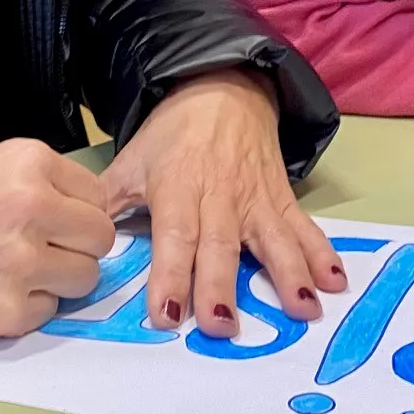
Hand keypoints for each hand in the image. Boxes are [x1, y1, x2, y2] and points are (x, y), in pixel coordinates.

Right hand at [0, 138, 116, 338]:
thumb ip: (32, 185)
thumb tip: (74, 214)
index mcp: (28, 163)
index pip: (96, 193)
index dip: (77, 209)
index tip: (57, 219)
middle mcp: (34, 210)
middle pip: (100, 239)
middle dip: (77, 246)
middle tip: (44, 249)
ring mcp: (23, 265)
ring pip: (84, 279)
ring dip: (58, 279)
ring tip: (15, 271)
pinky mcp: (5, 314)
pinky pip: (48, 313)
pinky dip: (27, 307)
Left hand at [100, 69, 344, 340]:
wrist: (222, 88)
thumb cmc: (172, 134)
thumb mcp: (132, 160)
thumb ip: (107, 202)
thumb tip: (79, 240)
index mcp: (177, 189)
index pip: (173, 237)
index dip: (169, 275)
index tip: (166, 314)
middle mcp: (219, 197)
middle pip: (221, 245)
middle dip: (221, 285)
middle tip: (222, 325)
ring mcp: (256, 199)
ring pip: (272, 239)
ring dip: (288, 274)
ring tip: (303, 309)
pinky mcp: (282, 198)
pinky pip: (304, 227)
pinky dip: (322, 253)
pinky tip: (335, 282)